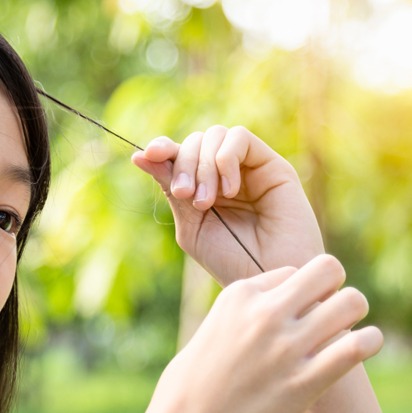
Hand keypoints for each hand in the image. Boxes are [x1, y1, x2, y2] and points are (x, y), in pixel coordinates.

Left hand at [131, 126, 323, 286]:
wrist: (270, 276)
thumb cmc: (232, 260)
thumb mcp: (192, 226)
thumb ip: (171, 190)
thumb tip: (140, 155)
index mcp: (203, 188)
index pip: (178, 155)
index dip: (161, 149)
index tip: (147, 155)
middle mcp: (224, 174)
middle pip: (194, 142)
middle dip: (182, 164)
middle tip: (186, 195)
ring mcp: (248, 168)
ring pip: (215, 135)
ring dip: (203, 165)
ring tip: (207, 201)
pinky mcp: (271, 164)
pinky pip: (239, 137)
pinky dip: (225, 158)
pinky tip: (230, 189)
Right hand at [142, 255, 382, 412]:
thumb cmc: (192, 388)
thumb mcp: (212, 330)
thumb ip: (245, 312)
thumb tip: (278, 306)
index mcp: (240, 295)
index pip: (291, 271)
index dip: (297, 294)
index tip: (293, 317)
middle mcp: (266, 314)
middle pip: (328, 269)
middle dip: (335, 287)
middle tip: (330, 312)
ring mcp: (287, 347)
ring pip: (352, 302)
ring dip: (355, 313)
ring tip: (346, 331)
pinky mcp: (306, 381)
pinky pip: (357, 346)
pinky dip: (371, 341)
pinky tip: (367, 345)